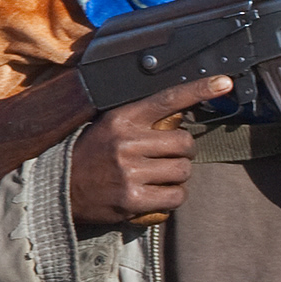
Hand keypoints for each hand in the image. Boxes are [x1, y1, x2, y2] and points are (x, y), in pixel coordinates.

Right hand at [70, 77, 226, 230]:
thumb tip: (179, 115)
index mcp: (122, 119)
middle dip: (183, 152)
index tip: (223, 82)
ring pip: (183, 170)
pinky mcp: (133, 199)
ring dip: (177, 176)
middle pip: (185, 143)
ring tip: (157, 177)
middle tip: (167, 158)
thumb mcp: (108, 127)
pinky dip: (172, 196)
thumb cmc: (88, 156)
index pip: (167, 99)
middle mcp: (127, 142)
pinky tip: (157, 194)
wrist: (56, 189)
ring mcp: (130, 172)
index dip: (198, 89)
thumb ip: (140, 121)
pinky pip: (176, 196)